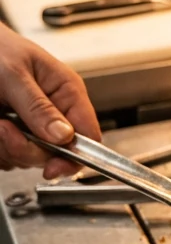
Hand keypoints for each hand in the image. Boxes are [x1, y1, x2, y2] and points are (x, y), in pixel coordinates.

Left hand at [0, 24, 100, 178]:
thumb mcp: (15, 75)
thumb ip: (38, 107)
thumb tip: (63, 135)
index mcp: (67, 91)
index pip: (88, 135)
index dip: (75, 156)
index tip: (52, 167)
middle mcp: (55, 110)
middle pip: (56, 153)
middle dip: (26, 148)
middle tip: (5, 129)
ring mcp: (35, 123)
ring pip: (31, 157)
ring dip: (8, 147)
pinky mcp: (16, 132)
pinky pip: (12, 155)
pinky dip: (0, 148)